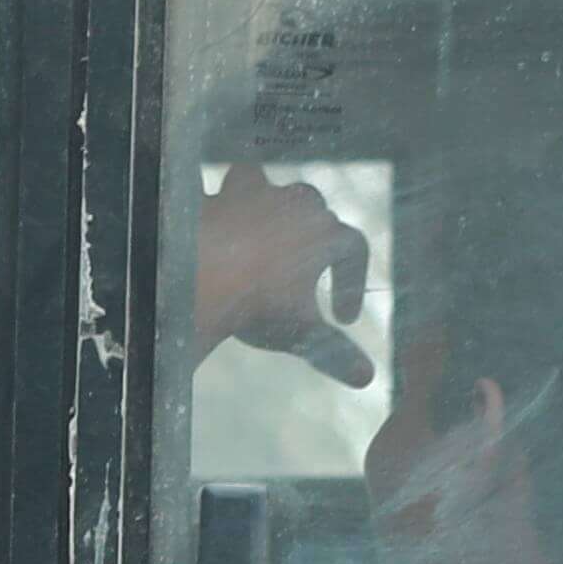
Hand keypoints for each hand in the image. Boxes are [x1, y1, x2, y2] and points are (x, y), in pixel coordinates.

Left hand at [194, 159, 370, 382]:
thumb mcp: (299, 334)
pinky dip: (215, 201)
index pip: (354, 250)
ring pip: (268, 186)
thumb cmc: (254, 307)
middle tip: (305, 271)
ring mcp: (254, 195)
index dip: (352, 282)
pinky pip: (216, 190)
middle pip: (315, 212)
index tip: (342, 316)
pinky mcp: (215, 197)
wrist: (196, 280)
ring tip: (258, 228)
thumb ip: (334, 353)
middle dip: (315, 239)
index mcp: (325, 234)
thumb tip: (366, 378)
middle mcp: (295, 205)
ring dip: (267, 203)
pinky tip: (208, 218)